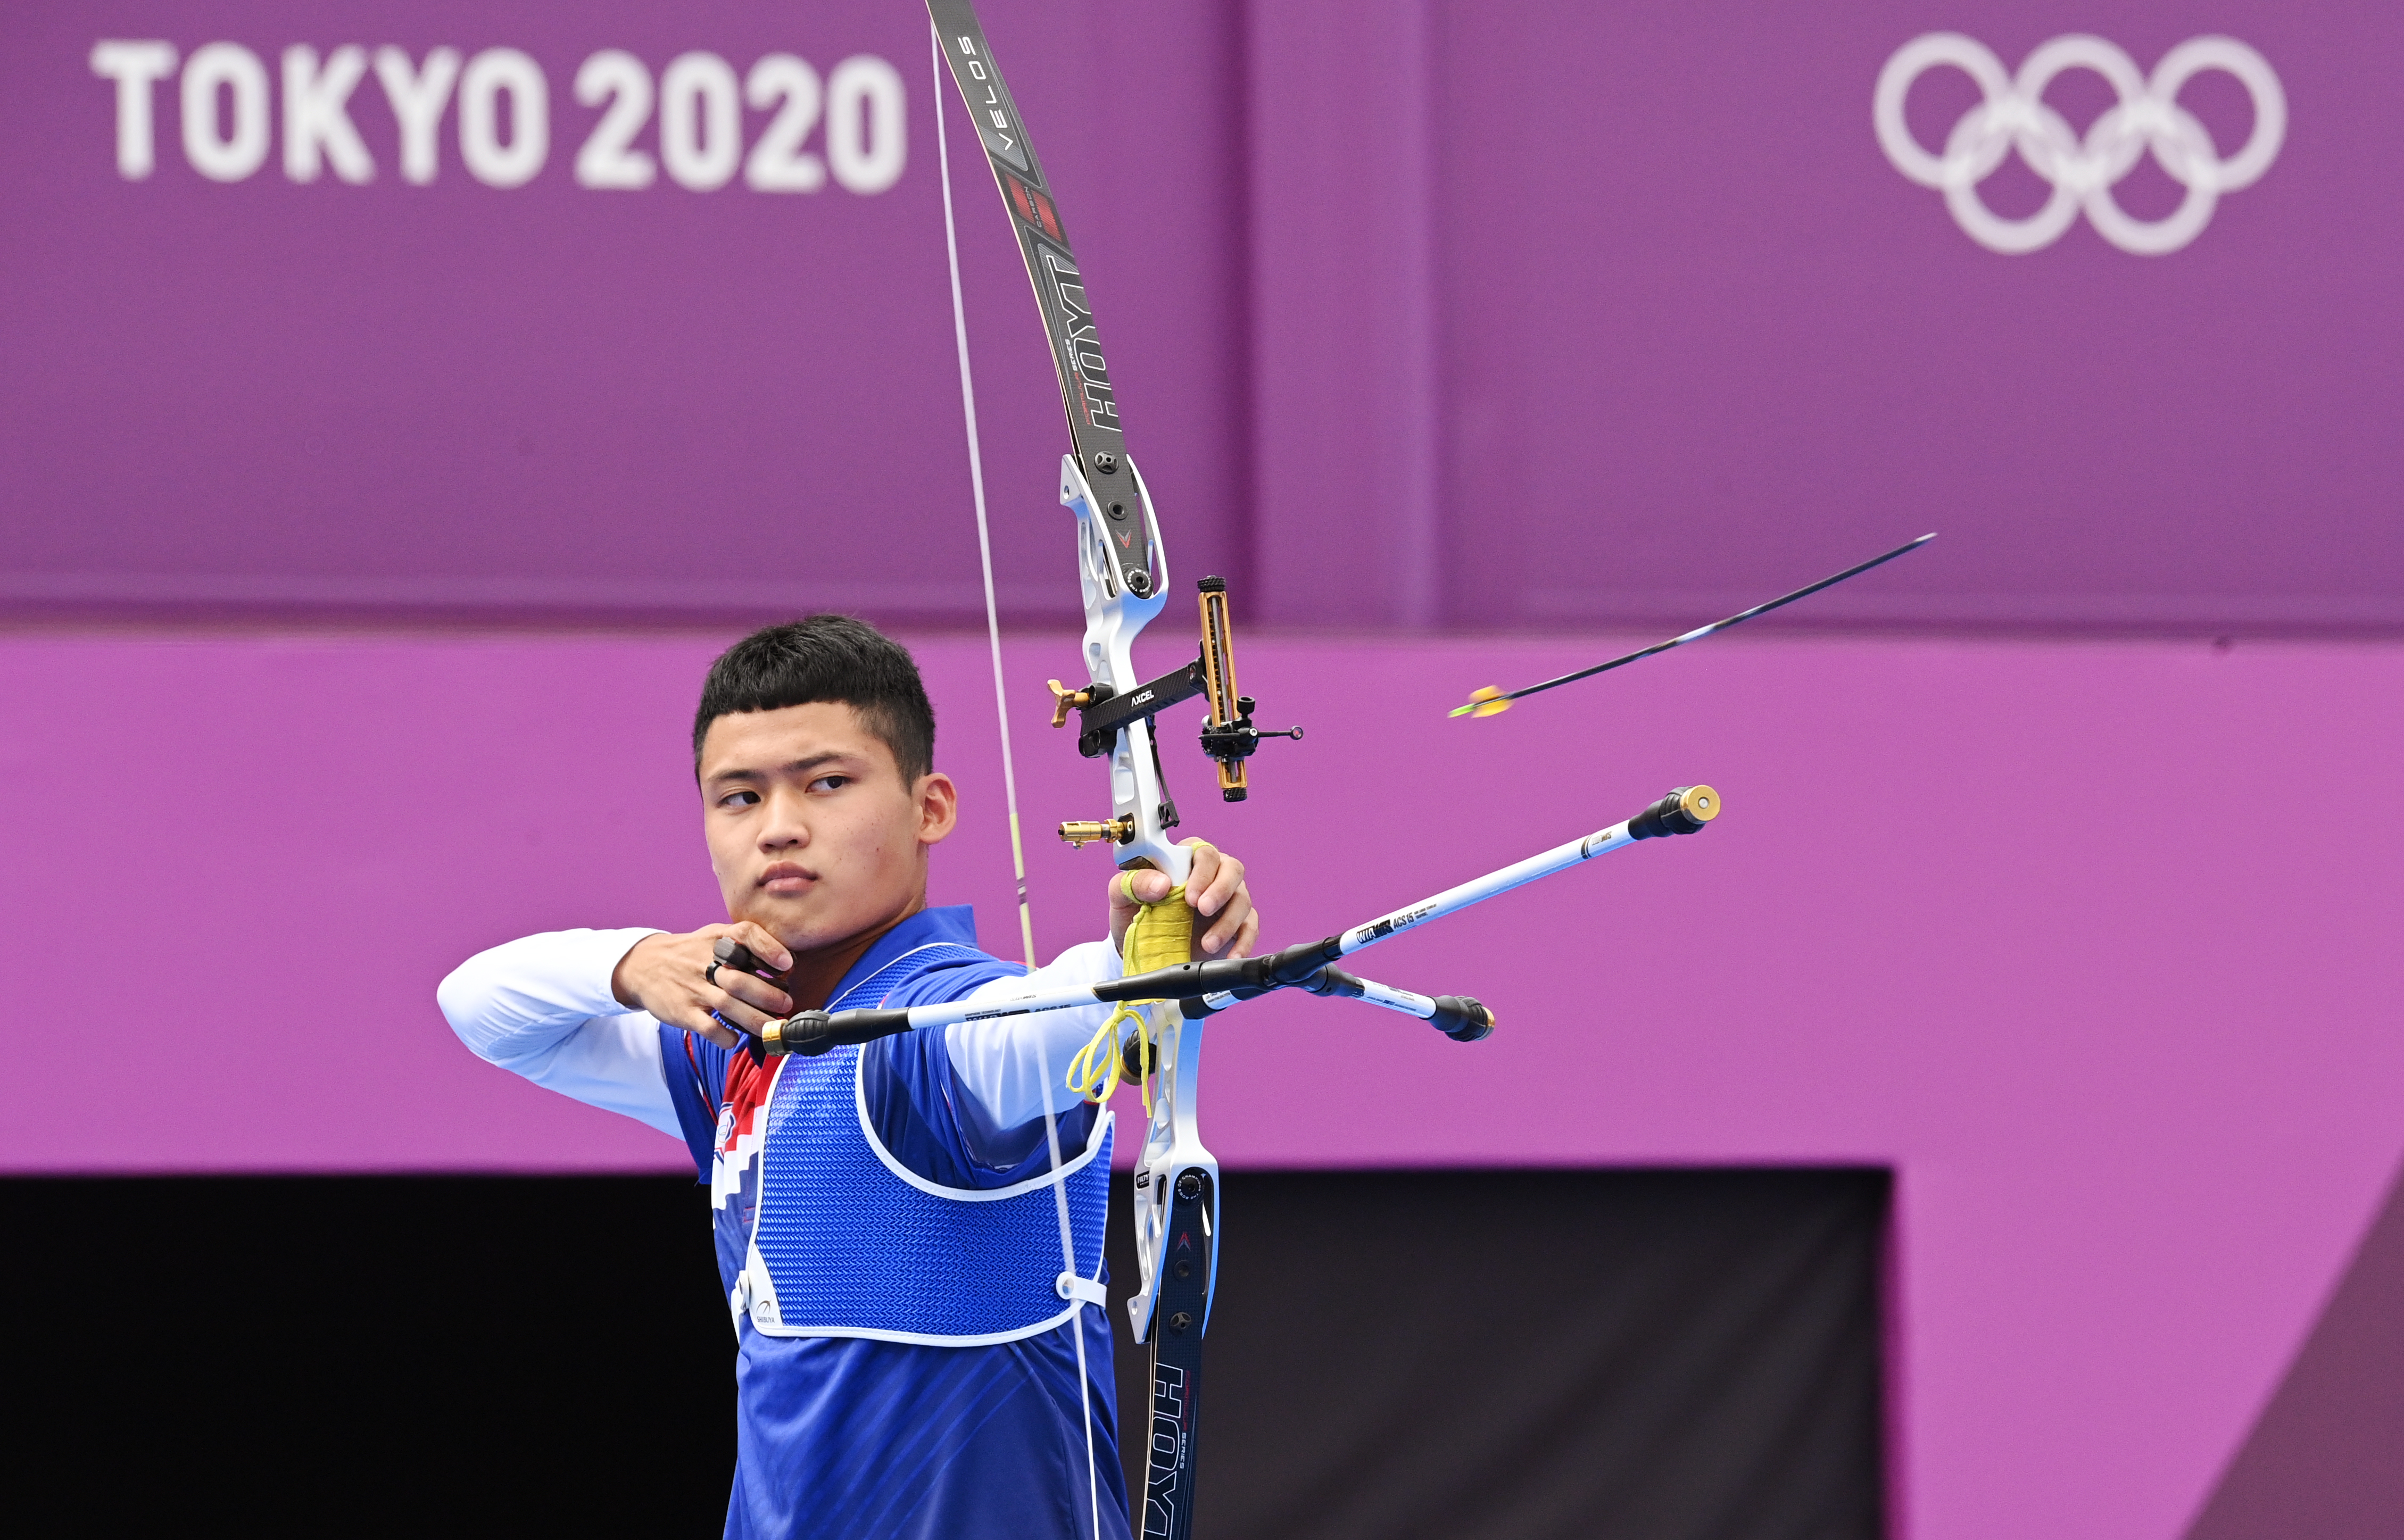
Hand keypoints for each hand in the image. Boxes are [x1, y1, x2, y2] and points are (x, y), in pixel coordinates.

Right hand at [611, 923, 794, 1048]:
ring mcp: (693, 988)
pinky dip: (725, 1035)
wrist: (643, 965)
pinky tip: (736, 1039)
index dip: (769, 948)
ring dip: (755, 1019)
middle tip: (787, 1005)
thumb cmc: (691, 953)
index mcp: (718, 939)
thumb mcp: (713, 937)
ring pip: (728, 1006)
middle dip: (768, 995)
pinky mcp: (682, 1011)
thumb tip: (786, 964)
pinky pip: (707, 1027)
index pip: (746, 934)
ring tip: (773, 1028)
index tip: (787, 963)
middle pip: (740, 979)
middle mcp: (706, 962)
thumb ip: (744, 946)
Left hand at [1109, 839, 1257, 960]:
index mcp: (1185, 860)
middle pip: (1232, 869)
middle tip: (1203, 910)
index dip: (1201, 871)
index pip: (1204, 852)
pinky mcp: (1236, 925)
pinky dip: (1243, 942)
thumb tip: (1161, 884)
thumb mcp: (1122, 896)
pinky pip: (1250, 928)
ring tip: (1207, 943)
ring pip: (1242, 900)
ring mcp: (1227, 900)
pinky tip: (1231, 955)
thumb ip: (1134, 883)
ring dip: (1227, 922)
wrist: (1141, 949)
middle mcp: (1212, 875)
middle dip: (1220, 889)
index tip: (1189, 896)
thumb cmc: (1134, 913)